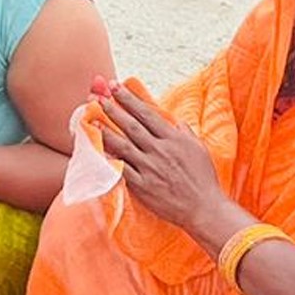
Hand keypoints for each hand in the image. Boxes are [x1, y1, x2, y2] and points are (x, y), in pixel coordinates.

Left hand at [96, 85, 224, 231]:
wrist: (203, 208)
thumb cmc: (202, 178)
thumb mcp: (198, 148)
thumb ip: (184, 132)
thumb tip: (174, 121)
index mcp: (173, 138)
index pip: (147, 114)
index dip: (129, 99)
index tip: (115, 87)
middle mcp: (159, 150)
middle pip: (131, 126)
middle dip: (113, 109)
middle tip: (97, 96)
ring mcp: (149, 168)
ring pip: (123, 145)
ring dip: (106, 131)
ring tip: (91, 118)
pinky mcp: (142, 186)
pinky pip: (121, 170)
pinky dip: (109, 159)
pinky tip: (96, 150)